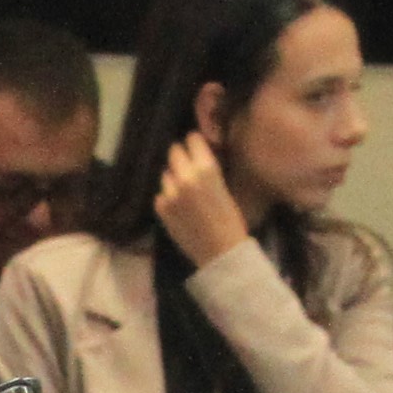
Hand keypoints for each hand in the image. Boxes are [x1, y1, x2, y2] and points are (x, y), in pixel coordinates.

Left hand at [152, 130, 247, 268]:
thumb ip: (208, 170)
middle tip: (187, 165)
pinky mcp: (161, 209)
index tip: (195, 146)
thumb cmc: (231, 221)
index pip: (192, 139)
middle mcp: (185, 177)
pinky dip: (167, 198)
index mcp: (206, 169)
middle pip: (174, 152)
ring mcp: (170, 193)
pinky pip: (161, 195)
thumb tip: (198, 156)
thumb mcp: (224, 187)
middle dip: (181, 156)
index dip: (194, 143)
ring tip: (184, 192)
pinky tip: (179, 208)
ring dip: (173, 178)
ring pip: (166, 174)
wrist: (221, 253)